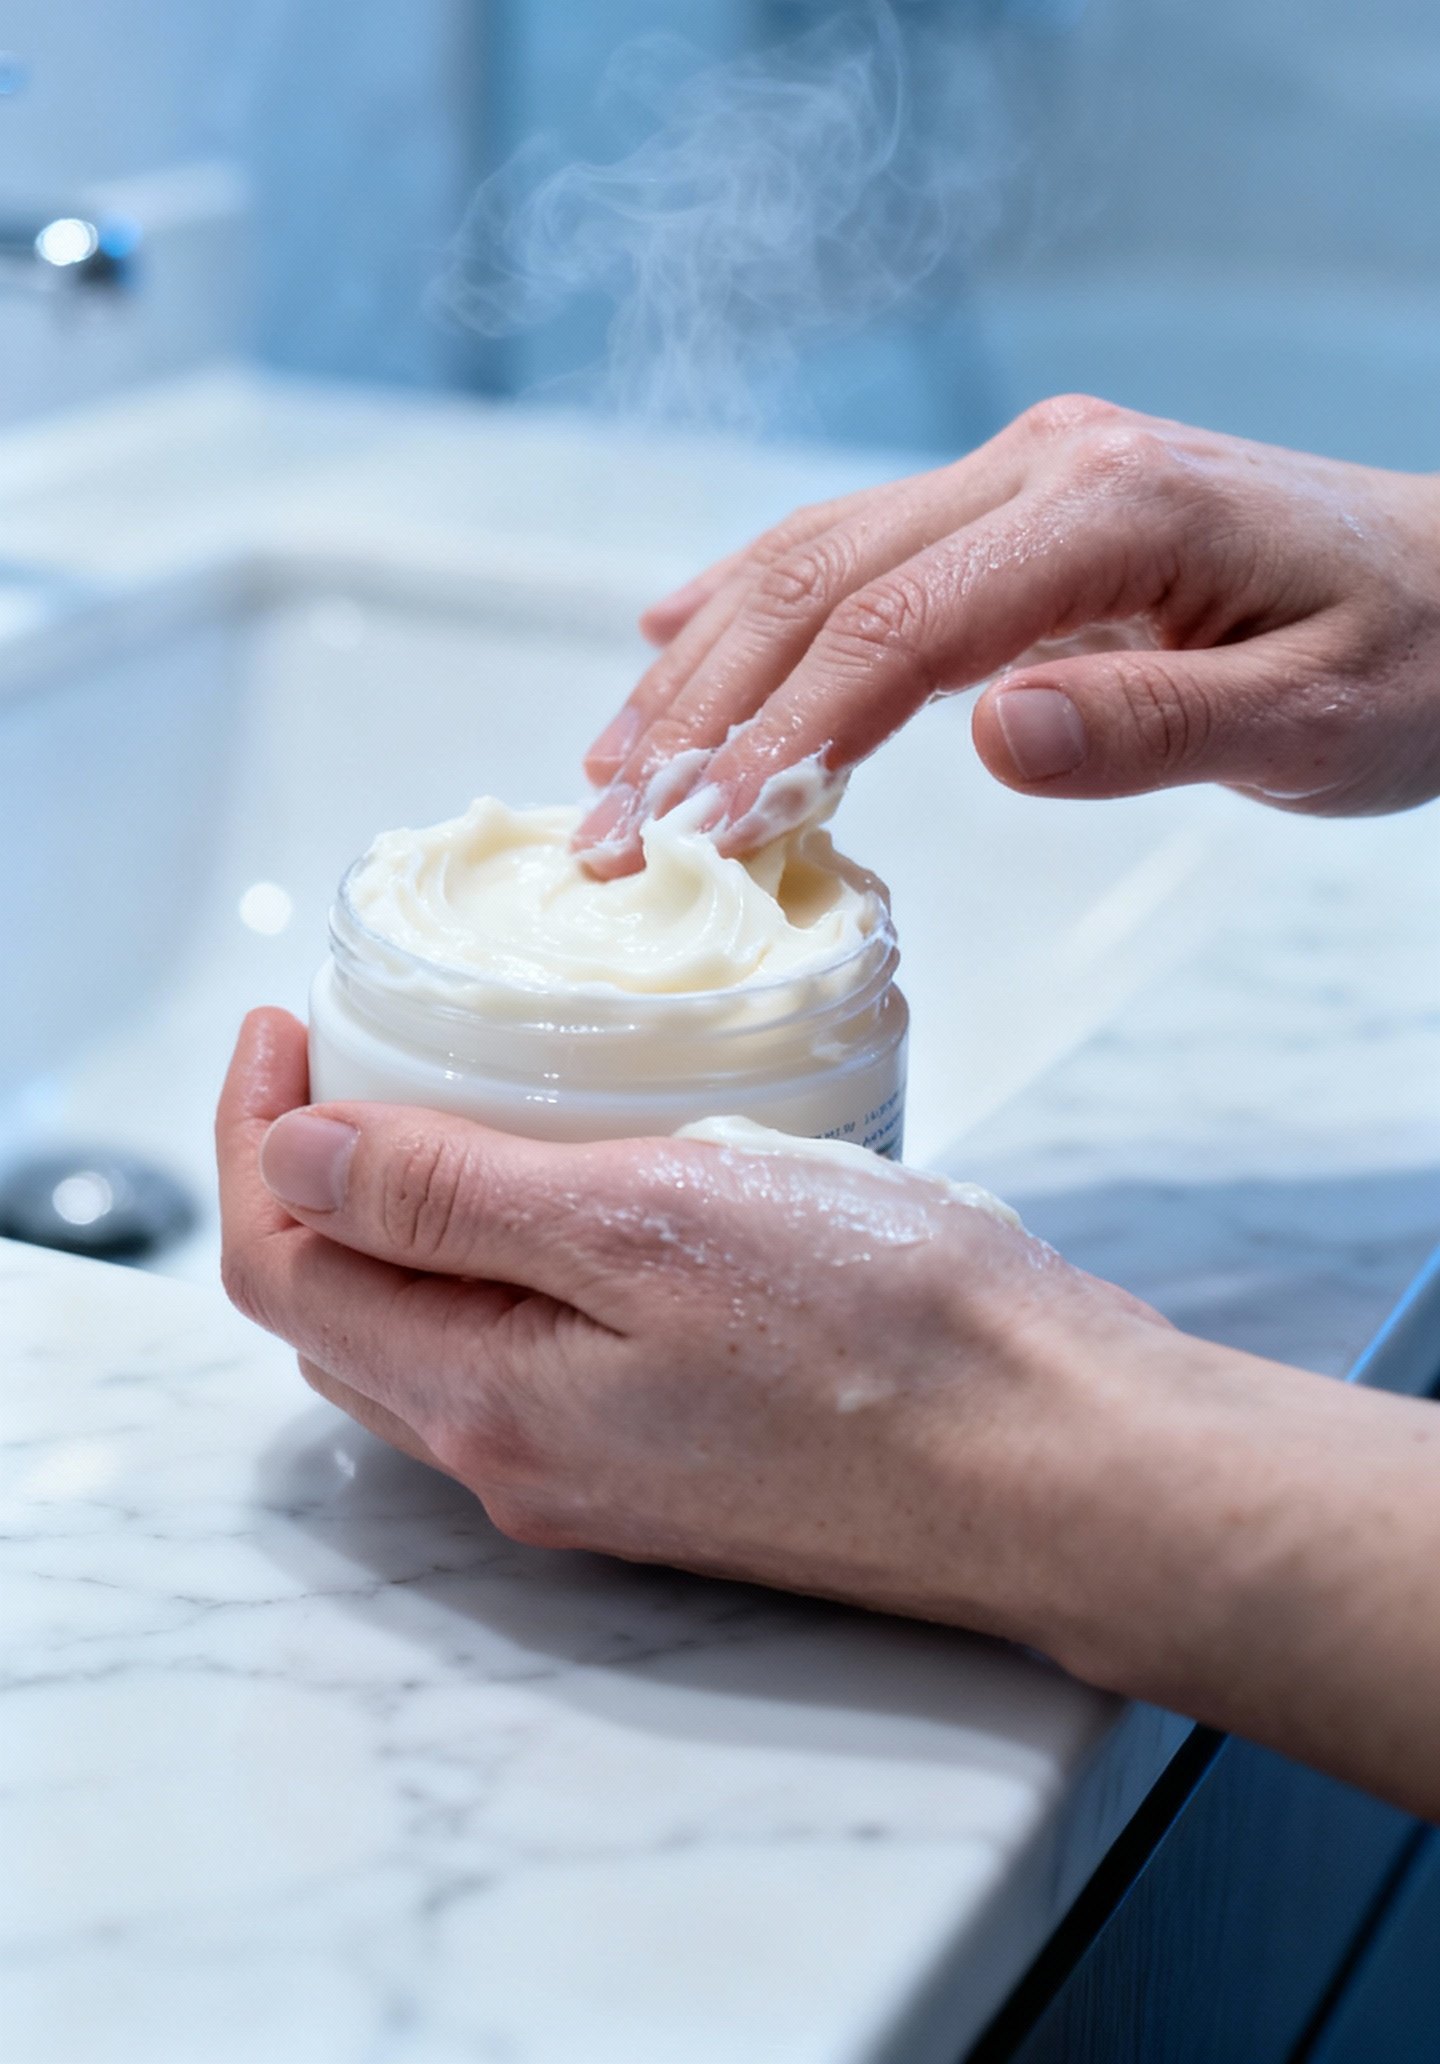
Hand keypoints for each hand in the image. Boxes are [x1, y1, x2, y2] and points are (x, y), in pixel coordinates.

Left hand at [217, 1009, 1161, 1631]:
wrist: (1069, 1466)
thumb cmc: (892, 1335)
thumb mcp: (648, 1221)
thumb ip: (452, 1197)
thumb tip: (294, 1155)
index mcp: (489, 1402)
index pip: (285, 1268)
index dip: (253, 1139)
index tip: (280, 1022)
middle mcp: (522, 1460)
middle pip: (341, 1311)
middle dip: (308, 1176)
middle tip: (341, 1044)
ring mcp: (600, 1469)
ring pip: (432, 1332)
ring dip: (400, 1218)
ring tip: (440, 1092)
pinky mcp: (678, 1453)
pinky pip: (530, 1348)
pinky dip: (500, 1256)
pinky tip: (570, 1181)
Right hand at [574, 397, 1439, 874]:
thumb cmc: (1419, 658)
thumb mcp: (1316, 723)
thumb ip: (1150, 727)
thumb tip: (989, 736)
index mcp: (1112, 506)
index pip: (898, 627)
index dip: (784, 733)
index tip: (702, 833)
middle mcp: (1049, 462)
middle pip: (821, 580)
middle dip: (701, 710)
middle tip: (613, 831)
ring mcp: (1029, 469)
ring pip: (819, 556)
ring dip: (705, 661)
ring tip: (611, 766)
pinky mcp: (1023, 498)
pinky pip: (862, 543)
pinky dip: (756, 598)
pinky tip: (673, 633)